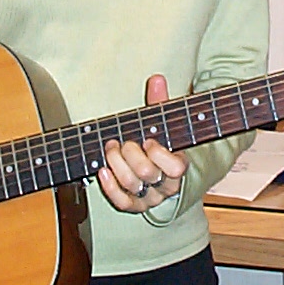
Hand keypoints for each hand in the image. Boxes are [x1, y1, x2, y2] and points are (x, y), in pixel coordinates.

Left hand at [98, 75, 187, 212]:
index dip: (160, 154)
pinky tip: (103, 169)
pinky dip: (110, 186)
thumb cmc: (164, 142)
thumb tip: (156, 78)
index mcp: (180, 164)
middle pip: (148, 173)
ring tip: (111, 148)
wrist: (165, 173)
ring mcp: (151, 197)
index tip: (148, 140)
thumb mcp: (164, 122)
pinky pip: (122, 202)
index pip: (176, 167)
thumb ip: (161, 102)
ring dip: (117, 164)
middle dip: (131, 154)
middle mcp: (167, 184)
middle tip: (124, 141)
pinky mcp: (135, 205)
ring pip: (132, 185)